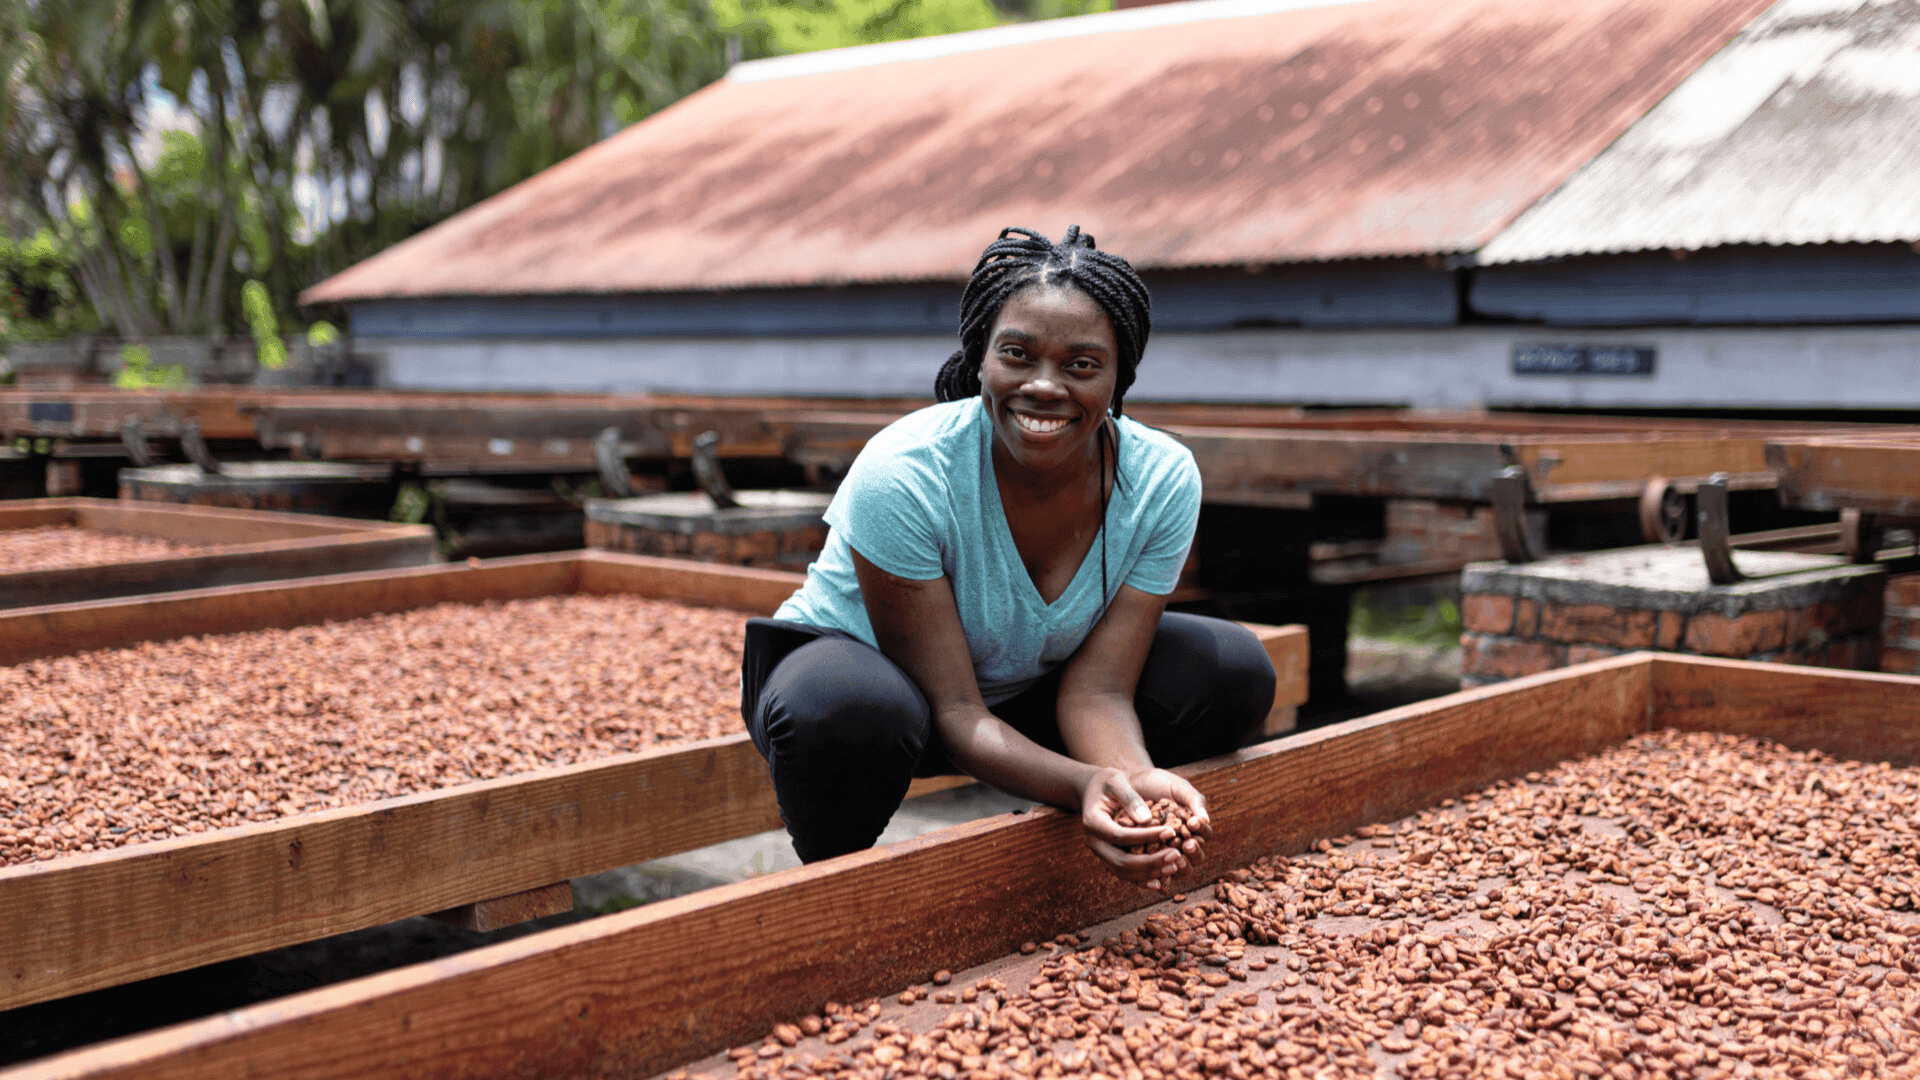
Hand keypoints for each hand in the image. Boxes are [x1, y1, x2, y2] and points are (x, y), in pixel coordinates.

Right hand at [1079, 767, 1209, 887]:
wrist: (1095, 791)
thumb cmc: (1107, 782)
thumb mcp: (1116, 780)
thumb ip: (1129, 797)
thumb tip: (1146, 818)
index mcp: (1093, 822)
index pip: (1121, 836)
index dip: (1146, 836)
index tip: (1171, 831)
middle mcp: (1094, 842)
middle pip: (1121, 862)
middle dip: (1151, 862)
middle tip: (1177, 855)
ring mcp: (1101, 853)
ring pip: (1124, 873)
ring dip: (1150, 873)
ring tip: (1175, 865)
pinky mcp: (1110, 858)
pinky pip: (1126, 874)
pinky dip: (1144, 879)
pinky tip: (1163, 878)